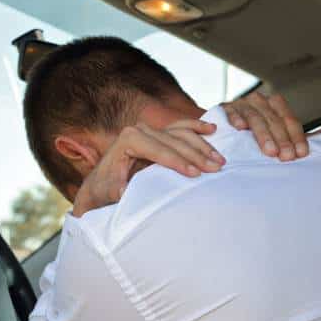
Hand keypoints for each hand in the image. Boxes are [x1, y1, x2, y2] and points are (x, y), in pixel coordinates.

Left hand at [72, 119, 223, 216]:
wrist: (100, 184)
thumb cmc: (106, 190)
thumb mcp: (111, 192)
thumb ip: (120, 190)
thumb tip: (126, 191)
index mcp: (128, 139)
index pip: (159, 150)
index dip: (178, 162)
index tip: (195, 174)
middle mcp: (139, 129)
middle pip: (174, 141)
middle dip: (196, 155)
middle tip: (216, 168)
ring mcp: (150, 129)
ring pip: (182, 134)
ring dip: (202, 146)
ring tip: (219, 160)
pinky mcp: (158, 133)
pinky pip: (181, 128)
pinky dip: (197, 128)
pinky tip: (212, 129)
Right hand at [221, 90, 307, 161]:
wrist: (224, 124)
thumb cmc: (251, 133)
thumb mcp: (272, 132)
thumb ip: (288, 137)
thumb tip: (306, 149)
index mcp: (275, 104)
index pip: (289, 120)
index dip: (296, 137)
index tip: (300, 154)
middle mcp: (260, 101)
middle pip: (274, 120)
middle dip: (282, 139)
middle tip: (286, 156)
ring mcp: (241, 104)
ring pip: (256, 117)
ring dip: (264, 135)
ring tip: (270, 151)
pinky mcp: (224, 109)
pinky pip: (231, 113)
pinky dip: (236, 118)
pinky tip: (240, 127)